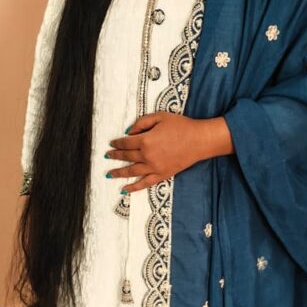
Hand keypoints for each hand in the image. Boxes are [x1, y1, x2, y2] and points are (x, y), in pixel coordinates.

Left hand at [105, 112, 231, 192]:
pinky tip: (124, 189)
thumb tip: (128, 132)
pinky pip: (144, 183)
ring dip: (119, 172)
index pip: (125, 142)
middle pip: (126, 156)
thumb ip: (142, 123)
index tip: (112, 143)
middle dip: (115, 156)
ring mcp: (153, 167)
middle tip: (108, 156)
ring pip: (131, 171)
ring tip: (109, 173)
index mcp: (145, 140)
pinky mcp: (161, 175)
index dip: (117, 142)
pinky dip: (133, 187)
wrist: (199, 140)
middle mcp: (146, 155)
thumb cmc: (181, 126)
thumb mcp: (160, 117)